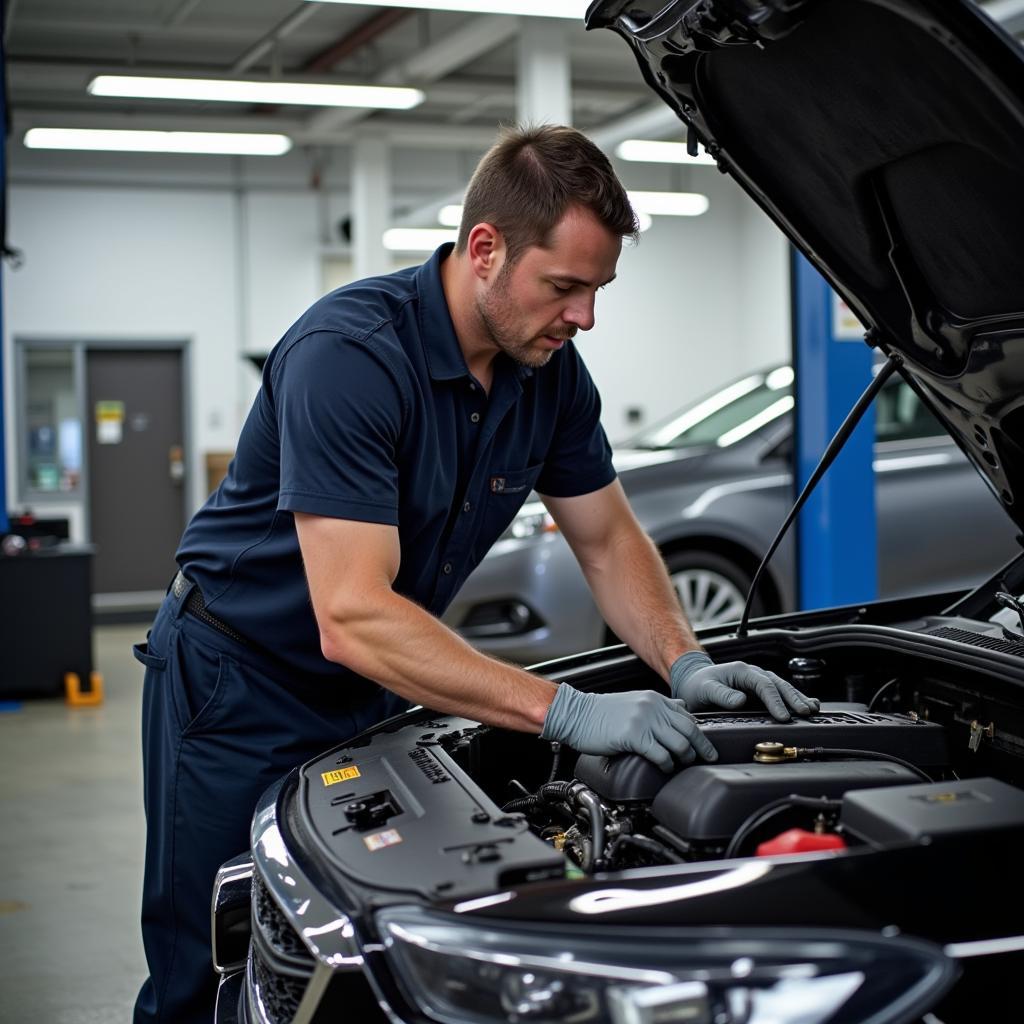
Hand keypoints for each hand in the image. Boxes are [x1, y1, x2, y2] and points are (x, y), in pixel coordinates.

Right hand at [541, 684, 717, 771]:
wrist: (576, 714)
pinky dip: (667, 764)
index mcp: (654, 699)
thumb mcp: (634, 702)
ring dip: (685, 757)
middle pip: (689, 729)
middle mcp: (652, 707)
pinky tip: (665, 768)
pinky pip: (660, 754)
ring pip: (679, 743)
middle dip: (702, 747)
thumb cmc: (601, 712)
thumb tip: (680, 709)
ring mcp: (644, 721)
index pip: (687, 716)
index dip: (700, 733)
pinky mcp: (633, 736)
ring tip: (682, 765)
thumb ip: (657, 706)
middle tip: (708, 758)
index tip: (705, 746)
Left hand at [669, 651, 819, 721]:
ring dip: (798, 698)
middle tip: (805, 713)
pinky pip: (781, 694)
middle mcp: (753, 674)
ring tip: (813, 709)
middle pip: (778, 685)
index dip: (775, 701)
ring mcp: (758, 682)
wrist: (694, 683)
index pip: (763, 685)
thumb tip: (741, 700)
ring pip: (783, 688)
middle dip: (793, 698)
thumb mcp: (704, 690)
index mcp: (741, 671)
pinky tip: (811, 704)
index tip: (783, 717)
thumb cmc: (697, 686)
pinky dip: (796, 698)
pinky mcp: (760, 692)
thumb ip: (721, 694)